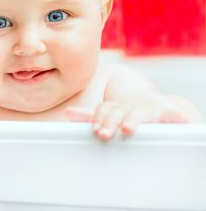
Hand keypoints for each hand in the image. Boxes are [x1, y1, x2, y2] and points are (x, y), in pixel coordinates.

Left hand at [65, 93, 192, 140]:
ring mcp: (147, 105)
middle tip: (102, 133)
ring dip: (129, 120)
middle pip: (117, 110)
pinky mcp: (166, 110)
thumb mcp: (115, 116)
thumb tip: (66, 113)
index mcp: (118, 106)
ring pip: (135, 111)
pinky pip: (160, 113)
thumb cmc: (136, 114)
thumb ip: (92, 116)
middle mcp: (130, 103)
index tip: (93, 128)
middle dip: (109, 121)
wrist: (170, 109)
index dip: (97, 116)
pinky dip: (156, 117)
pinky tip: (150, 125)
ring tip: (125, 129)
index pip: (104, 108)